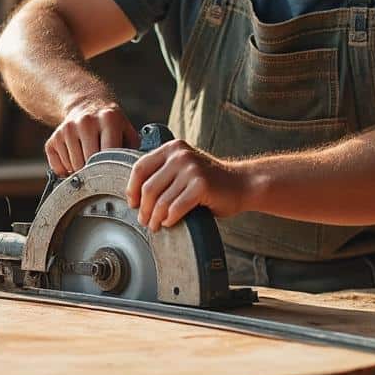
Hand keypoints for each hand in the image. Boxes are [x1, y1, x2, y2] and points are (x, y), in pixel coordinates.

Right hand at [46, 102, 138, 176]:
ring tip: (88, 162)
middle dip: (95, 173)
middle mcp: (85, 122)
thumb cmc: (110, 125)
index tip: (113, 178)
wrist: (86, 105)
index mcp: (108, 119)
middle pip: (89, 163)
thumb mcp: (127, 131)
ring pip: (73, 167)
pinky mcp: (52, 139)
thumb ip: (131, 151)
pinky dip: (66, 171)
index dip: (110, 170)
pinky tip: (75, 160)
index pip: (108, 154)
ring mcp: (66, 130)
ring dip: (81, 172)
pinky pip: (58, 168)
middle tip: (101, 173)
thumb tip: (128, 176)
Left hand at [126, 140, 245, 231]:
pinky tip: (170, 223)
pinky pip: (176, 207)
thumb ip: (163, 174)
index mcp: (172, 149)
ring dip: (155, 218)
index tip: (133, 203)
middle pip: (148, 187)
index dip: (132, 188)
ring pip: (161, 200)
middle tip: (144, 221)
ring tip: (156, 225)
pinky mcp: (201, 185)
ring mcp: (191, 169)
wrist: (241, 184)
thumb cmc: (209, 182)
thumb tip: (135, 196)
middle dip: (144, 209)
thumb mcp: (183, 169)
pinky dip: (170, 219)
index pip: (140, 168)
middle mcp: (180, 155)